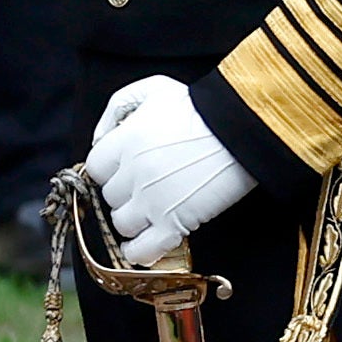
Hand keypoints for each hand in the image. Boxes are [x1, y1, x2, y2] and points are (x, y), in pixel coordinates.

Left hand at [86, 74, 255, 265]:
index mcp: (125, 141)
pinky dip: (139, 253)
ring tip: (153, 212)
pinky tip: (143, 247)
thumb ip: (118, 108)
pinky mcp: (175, 223)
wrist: (245, 128)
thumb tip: (99, 137)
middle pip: (111, 197)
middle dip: (126, 193)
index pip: (96, 168)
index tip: (127, 171)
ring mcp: (152, 201)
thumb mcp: (155, 88)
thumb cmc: (203, 108)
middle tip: (148, 187)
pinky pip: (142, 250)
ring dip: (135, 220)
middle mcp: (133, 173)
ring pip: (122, 224)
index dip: (112, 170)